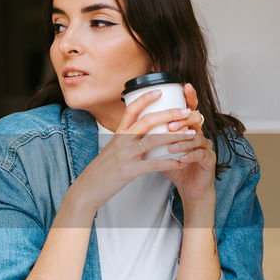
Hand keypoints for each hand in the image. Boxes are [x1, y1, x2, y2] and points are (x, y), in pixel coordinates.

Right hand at [69, 89, 194, 212]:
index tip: (160, 91)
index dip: (145, 98)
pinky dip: (170, 162)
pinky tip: (181, 162)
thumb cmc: (102, 170)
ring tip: (191, 134)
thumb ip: (125, 140)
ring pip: (154, 140)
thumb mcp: (112, 149)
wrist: (88, 188)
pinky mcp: (130, 170)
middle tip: (186, 112)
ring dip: (175, 136)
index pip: (131, 110)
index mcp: (118, 134)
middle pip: (147, 121)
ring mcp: (126, 155)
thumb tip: (140, 132)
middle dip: (169, 114)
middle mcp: (122, 141)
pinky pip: (153, 164)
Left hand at [158, 83, 214, 209]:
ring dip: (183, 141)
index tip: (184, 86)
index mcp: (186, 127)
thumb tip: (133, 121)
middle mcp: (197, 132)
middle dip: (182, 120)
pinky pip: (201, 154)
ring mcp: (205, 145)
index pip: (188, 108)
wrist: (188, 186)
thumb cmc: (174, 166)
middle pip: (196, 118)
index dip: (189, 96)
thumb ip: (151, 135)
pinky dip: (190, 156)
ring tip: (171, 147)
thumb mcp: (160, 149)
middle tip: (170, 126)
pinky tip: (182, 159)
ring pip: (197, 137)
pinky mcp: (208, 159)